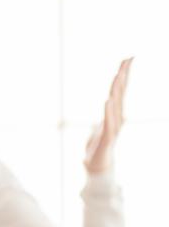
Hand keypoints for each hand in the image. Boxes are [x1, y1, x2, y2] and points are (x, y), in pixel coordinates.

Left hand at [84, 57, 132, 174]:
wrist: (97, 169)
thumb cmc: (96, 149)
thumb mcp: (97, 128)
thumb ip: (102, 116)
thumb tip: (107, 106)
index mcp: (114, 113)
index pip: (120, 90)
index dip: (124, 74)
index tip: (128, 58)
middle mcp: (117, 118)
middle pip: (121, 93)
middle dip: (124, 75)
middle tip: (129, 57)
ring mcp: (113, 127)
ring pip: (116, 104)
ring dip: (117, 89)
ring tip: (118, 74)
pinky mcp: (107, 138)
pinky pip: (108, 122)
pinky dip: (107, 111)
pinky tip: (107, 100)